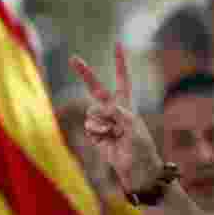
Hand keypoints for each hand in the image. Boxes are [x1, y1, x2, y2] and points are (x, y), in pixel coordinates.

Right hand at [70, 44, 163, 193]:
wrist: (136, 169)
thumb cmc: (141, 148)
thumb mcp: (135, 129)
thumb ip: (121, 115)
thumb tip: (105, 106)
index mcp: (126, 104)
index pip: (122, 80)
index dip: (119, 63)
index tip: (117, 45)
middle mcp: (113, 110)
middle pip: (96, 88)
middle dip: (84, 74)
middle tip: (73, 57)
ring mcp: (102, 121)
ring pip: (92, 111)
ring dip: (102, 122)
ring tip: (115, 134)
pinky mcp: (94, 133)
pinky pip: (90, 125)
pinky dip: (97, 131)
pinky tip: (107, 140)